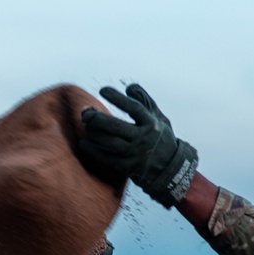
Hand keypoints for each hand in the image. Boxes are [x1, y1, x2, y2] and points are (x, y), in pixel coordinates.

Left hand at [79, 84, 198, 208]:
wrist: (169, 166)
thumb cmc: (160, 136)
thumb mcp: (159, 117)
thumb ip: (145, 101)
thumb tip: (129, 87)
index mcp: (151, 124)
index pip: (133, 108)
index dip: (117, 98)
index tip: (102, 90)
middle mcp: (144, 138)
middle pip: (117, 127)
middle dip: (97, 119)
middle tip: (86, 112)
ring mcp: (135, 154)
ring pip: (110, 143)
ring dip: (94, 133)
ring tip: (86, 125)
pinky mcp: (128, 167)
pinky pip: (107, 159)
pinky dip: (94, 151)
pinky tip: (84, 144)